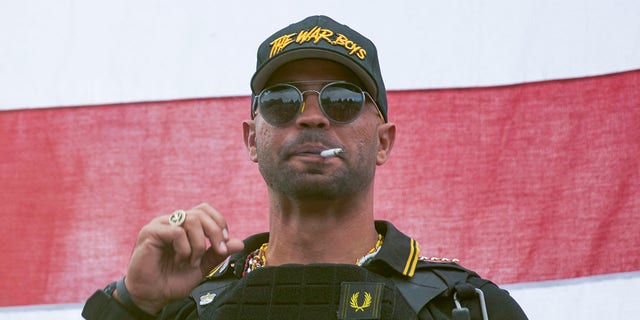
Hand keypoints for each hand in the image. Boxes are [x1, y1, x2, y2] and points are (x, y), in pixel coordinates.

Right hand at [120, 203, 243, 313]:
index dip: (219, 223)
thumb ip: (218, 253)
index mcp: (184, 225)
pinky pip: (176, 231)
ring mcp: (161, 225)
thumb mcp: (202, 266)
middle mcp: (172, 221)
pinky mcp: (150, 232)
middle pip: (201, 212)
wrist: (152, 296)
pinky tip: (179, 261)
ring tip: (192, 262)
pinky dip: (184, 248)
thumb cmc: (173, 280)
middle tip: (219, 251)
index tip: (224, 244)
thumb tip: (240, 243)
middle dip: (215, 232)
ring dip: (198, 244)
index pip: (205, 210)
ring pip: (191, 220)